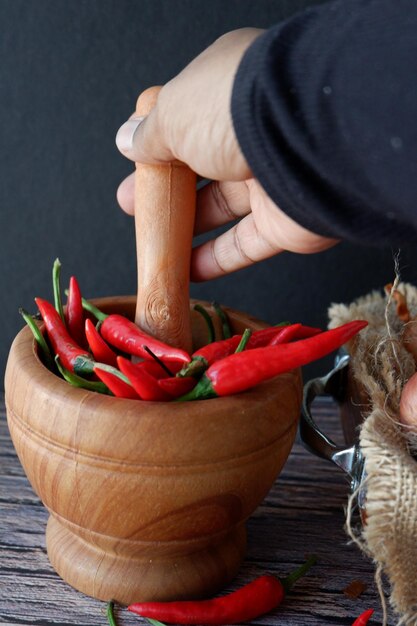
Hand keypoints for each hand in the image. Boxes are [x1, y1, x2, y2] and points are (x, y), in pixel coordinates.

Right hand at [116, 28, 337, 279]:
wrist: (307, 143)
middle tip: (135, 204)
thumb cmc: (235, 113)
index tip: (135, 163)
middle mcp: (254, 131)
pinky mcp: (287, 220)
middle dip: (166, 188)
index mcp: (229, 91)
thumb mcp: (174, 116)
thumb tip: (129, 140)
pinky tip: (189, 270)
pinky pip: (246, 243)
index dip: (160, 143)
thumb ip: (150, 134)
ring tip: (155, 242)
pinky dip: (217, 259)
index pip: (190, 119)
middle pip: (203, 167)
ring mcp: (273, 176)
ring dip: (187, 227)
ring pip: (224, 207)